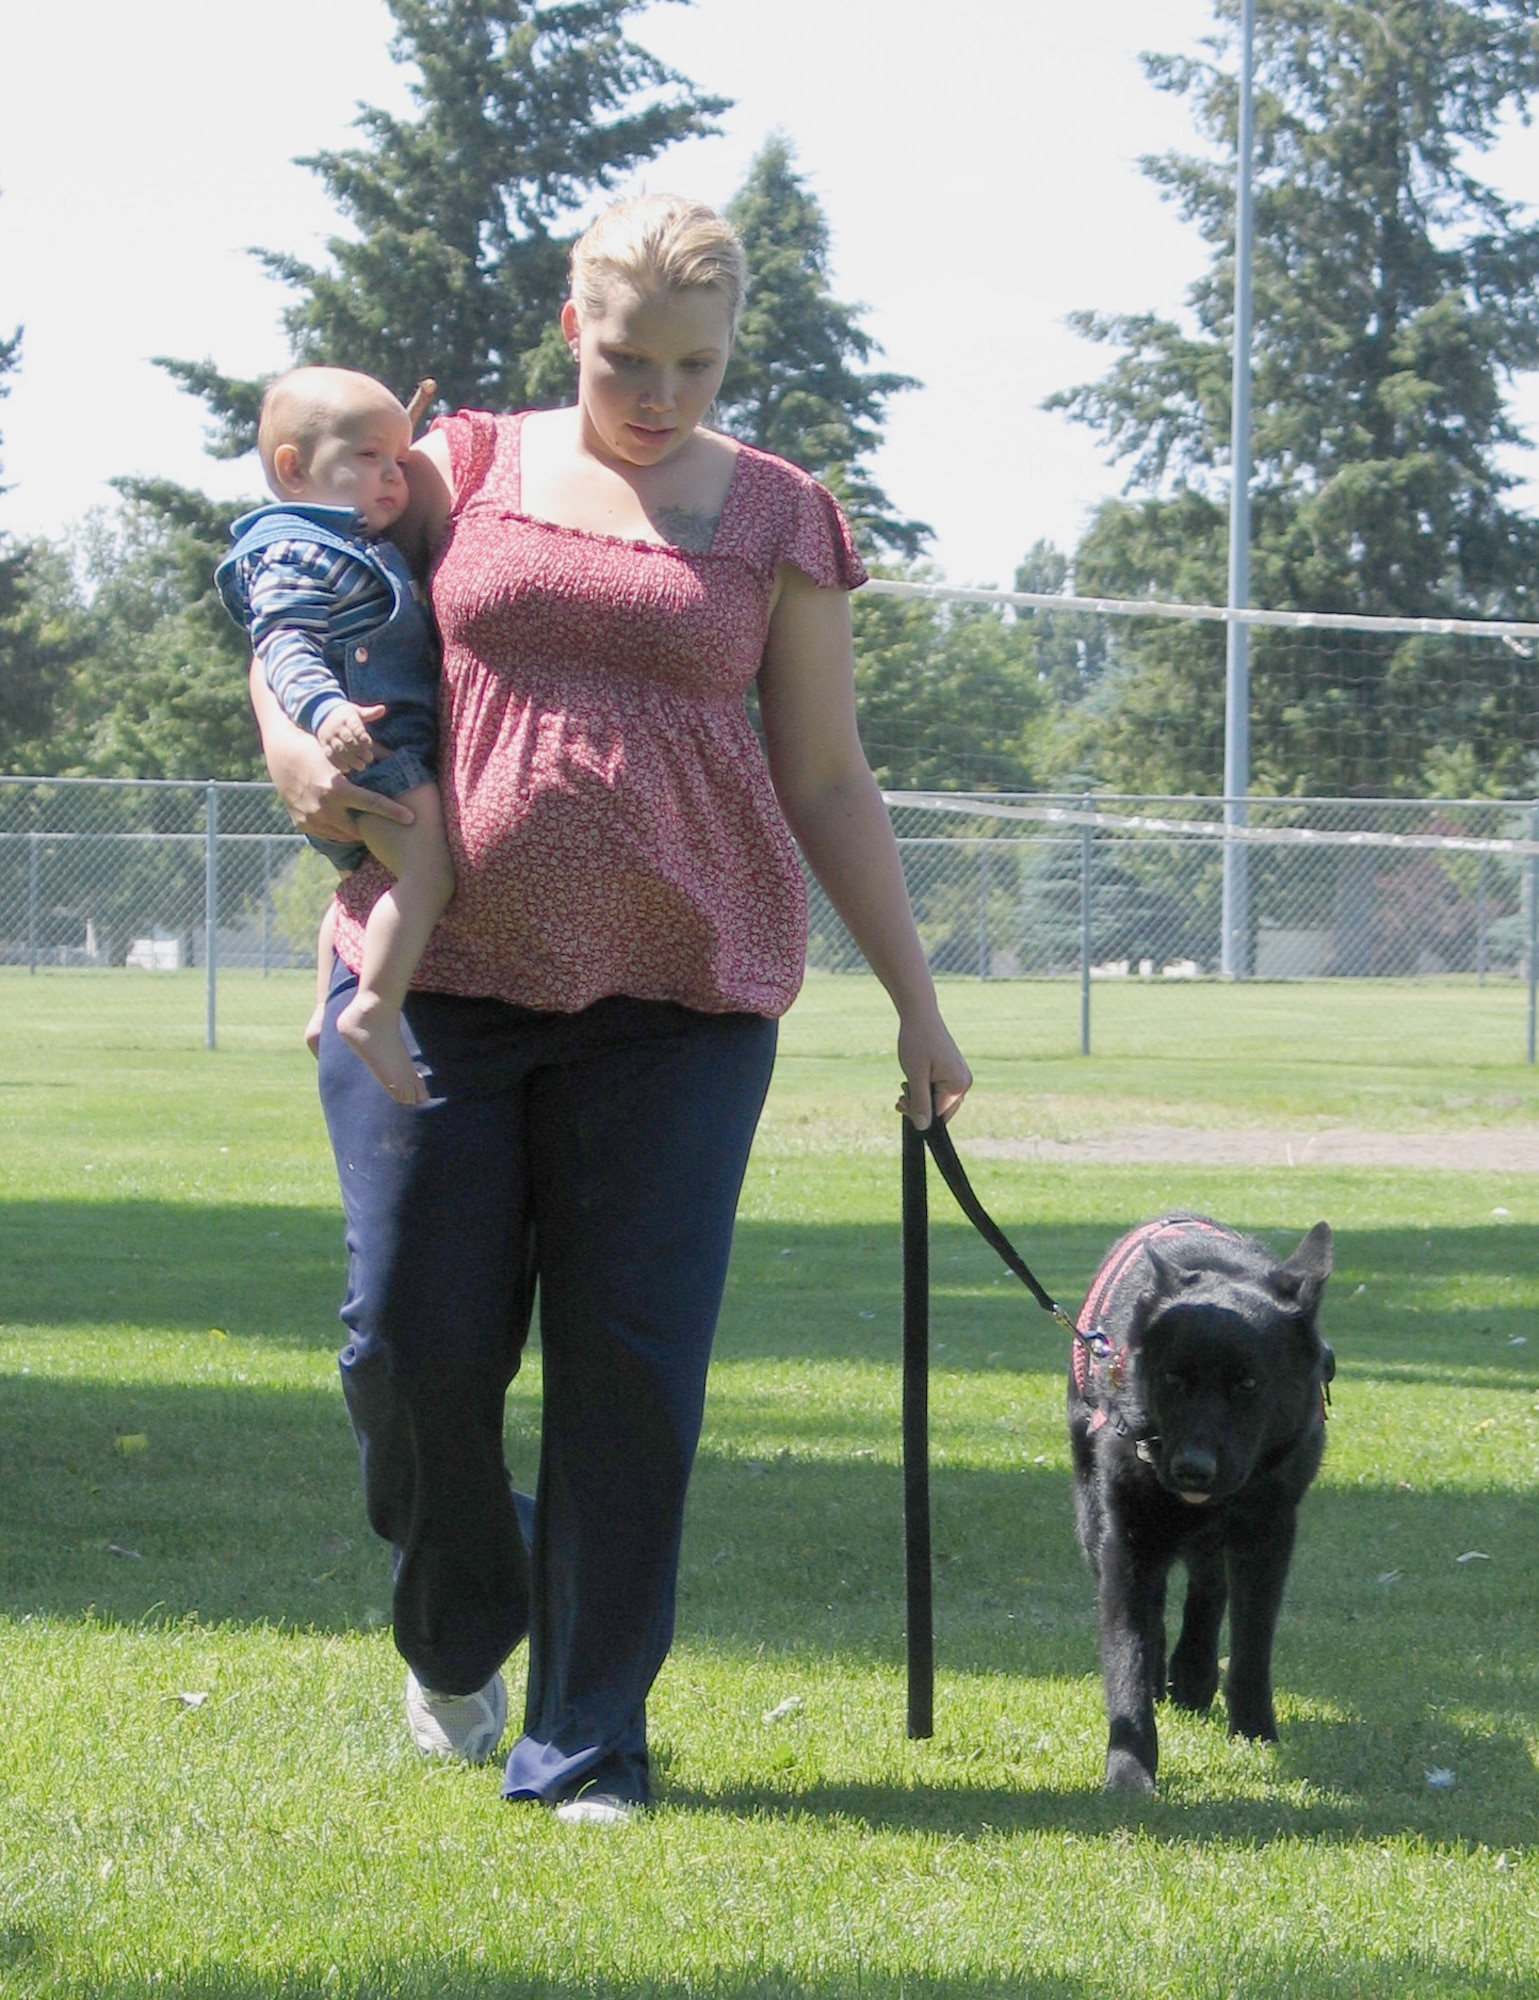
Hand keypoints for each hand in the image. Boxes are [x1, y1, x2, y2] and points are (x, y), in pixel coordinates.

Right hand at [265, 706, 414, 844]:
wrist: (282, 754)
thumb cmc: (315, 749)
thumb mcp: (339, 756)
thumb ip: (364, 761)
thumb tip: (395, 758)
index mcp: (337, 789)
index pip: (372, 803)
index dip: (394, 812)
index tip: (411, 818)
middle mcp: (324, 808)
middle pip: (358, 828)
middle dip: (371, 828)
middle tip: (383, 827)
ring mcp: (311, 819)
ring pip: (342, 835)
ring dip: (354, 830)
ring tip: (365, 825)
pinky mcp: (302, 823)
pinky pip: (326, 835)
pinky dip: (337, 830)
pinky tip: (344, 824)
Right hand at [317, 702, 385, 772]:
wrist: (322, 713)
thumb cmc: (346, 715)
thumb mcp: (357, 711)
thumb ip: (370, 713)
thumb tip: (383, 709)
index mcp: (347, 718)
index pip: (356, 727)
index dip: (362, 736)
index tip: (370, 745)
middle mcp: (337, 728)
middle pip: (348, 739)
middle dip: (359, 750)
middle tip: (369, 759)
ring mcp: (330, 737)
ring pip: (339, 749)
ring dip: (350, 759)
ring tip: (361, 766)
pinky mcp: (324, 744)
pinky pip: (329, 755)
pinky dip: (337, 763)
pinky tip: (347, 769)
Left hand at [895, 1011, 972, 1129]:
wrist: (920, 1015)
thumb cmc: (917, 1041)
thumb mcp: (915, 1075)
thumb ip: (920, 1103)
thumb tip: (923, 1127)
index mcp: (958, 1085)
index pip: (938, 1115)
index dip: (918, 1114)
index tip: (901, 1102)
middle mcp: (964, 1083)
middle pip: (941, 1111)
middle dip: (919, 1107)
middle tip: (901, 1097)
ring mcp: (960, 1077)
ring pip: (939, 1102)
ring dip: (920, 1099)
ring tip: (905, 1086)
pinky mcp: (953, 1072)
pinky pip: (940, 1091)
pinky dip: (925, 1090)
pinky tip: (913, 1081)